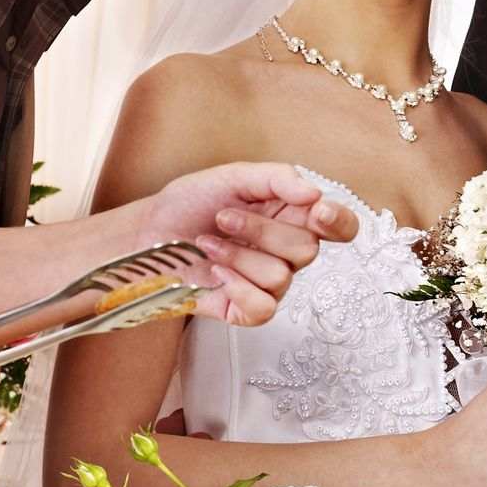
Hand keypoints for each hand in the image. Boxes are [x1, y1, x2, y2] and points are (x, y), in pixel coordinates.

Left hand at [135, 162, 360, 327]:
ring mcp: (268, 283)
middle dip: (262, 231)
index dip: (339, 222)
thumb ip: (277, 179)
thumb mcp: (232, 177)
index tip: (318, 212)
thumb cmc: (189, 204)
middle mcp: (286, 251)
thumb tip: (314, 193)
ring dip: (239, 256)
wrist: (147, 233)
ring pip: (281, 277)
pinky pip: (263, 307)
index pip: (339, 226)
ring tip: (208, 244)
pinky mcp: (246, 310)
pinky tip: (215, 274)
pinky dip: (237, 287)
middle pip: (308, 250)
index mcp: (292, 216)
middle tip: (224, 218)